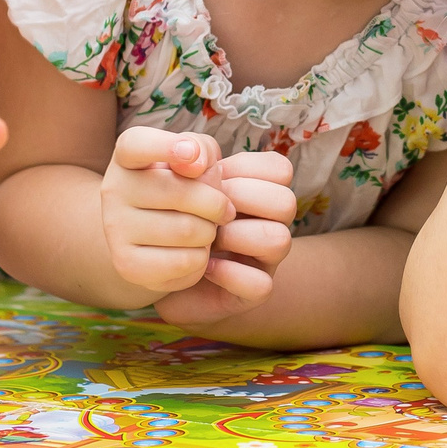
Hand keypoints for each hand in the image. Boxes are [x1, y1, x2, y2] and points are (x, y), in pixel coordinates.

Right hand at [100, 129, 291, 300]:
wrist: (148, 235)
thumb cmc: (180, 187)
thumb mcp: (193, 159)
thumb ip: (201, 149)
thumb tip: (195, 163)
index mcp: (127, 156)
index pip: (136, 144)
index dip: (165, 146)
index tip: (191, 154)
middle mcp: (113, 189)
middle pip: (182, 193)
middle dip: (216, 204)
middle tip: (223, 210)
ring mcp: (115, 229)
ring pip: (188, 230)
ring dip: (210, 232)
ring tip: (205, 230)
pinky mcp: (127, 264)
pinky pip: (185, 262)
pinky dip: (201, 258)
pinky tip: (193, 251)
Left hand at [153, 150, 296, 327]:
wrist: (161, 268)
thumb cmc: (176, 216)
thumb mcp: (181, 181)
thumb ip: (190, 158)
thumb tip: (194, 154)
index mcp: (260, 192)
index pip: (280, 169)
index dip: (245, 169)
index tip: (212, 178)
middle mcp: (271, 223)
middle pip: (286, 202)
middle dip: (241, 200)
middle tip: (207, 209)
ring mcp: (266, 260)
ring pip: (280, 239)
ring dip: (237, 236)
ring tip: (206, 238)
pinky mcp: (252, 293)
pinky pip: (261, 284)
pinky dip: (229, 274)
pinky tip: (204, 267)